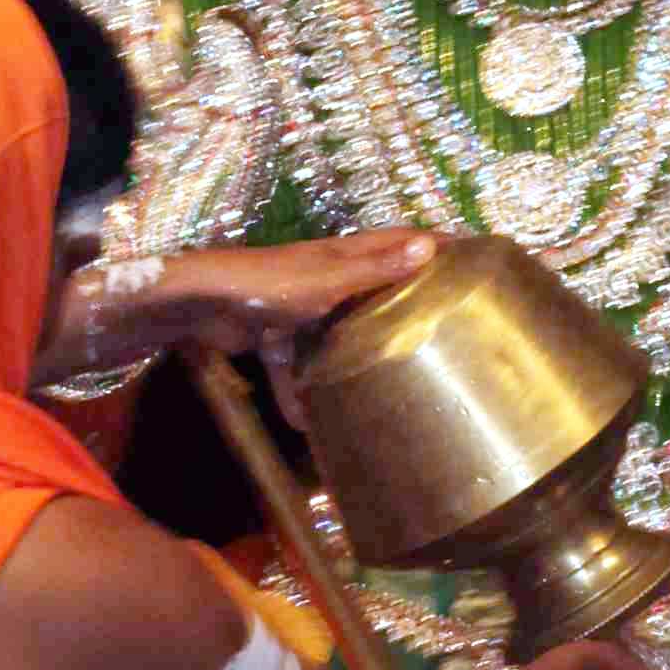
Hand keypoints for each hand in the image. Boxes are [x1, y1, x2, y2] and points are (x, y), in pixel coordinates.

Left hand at [43, 231, 437, 396]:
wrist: (192, 305)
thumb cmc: (263, 284)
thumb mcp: (325, 280)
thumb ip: (374, 270)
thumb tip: (431, 247)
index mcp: (342, 254)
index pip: (399, 242)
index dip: (435, 246)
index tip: (477, 256)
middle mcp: (323, 275)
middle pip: (371, 287)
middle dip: (401, 304)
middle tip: (444, 329)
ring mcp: (295, 306)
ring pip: (334, 333)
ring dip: (351, 358)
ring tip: (385, 387)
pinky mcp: (270, 336)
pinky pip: (294, 366)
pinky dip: (299, 392)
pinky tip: (309, 426)